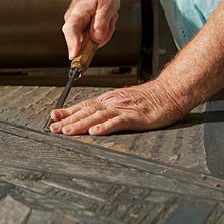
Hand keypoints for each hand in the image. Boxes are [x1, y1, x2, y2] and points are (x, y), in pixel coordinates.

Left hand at [48, 80, 187, 135]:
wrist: (170, 91)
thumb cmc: (148, 100)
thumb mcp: (123, 102)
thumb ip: (106, 110)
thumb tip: (89, 117)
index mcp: (109, 100)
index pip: (84, 106)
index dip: (67, 112)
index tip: (53, 118)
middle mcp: (113, 102)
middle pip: (86, 111)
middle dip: (68, 120)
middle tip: (53, 128)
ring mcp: (124, 109)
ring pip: (98, 116)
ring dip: (81, 124)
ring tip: (67, 131)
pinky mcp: (136, 116)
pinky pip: (118, 121)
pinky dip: (106, 127)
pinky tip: (95, 132)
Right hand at [62, 0, 119, 58]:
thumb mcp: (108, 4)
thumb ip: (102, 22)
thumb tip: (96, 39)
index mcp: (77, 12)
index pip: (71, 30)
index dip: (72, 44)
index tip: (74, 56)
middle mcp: (72, 20)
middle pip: (83, 41)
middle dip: (101, 36)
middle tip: (111, 20)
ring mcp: (76, 24)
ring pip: (91, 41)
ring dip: (104, 32)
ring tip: (108, 16)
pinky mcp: (81, 27)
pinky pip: (93, 37)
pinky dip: (103, 31)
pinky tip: (106, 19)